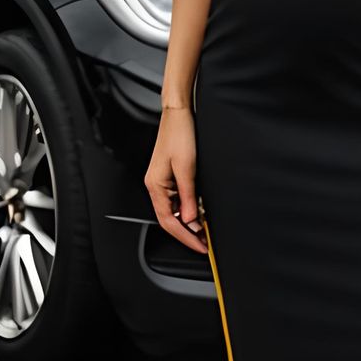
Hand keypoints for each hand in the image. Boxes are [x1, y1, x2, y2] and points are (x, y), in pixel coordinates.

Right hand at [145, 105, 208, 253]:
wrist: (179, 113)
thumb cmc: (180, 134)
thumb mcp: (187, 168)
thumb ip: (188, 196)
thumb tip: (190, 219)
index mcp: (156, 186)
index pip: (169, 222)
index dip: (185, 237)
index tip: (200, 246)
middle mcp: (156, 186)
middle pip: (170, 220)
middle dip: (187, 234)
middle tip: (204, 244)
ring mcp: (163, 182)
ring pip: (174, 211)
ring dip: (189, 223)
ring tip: (205, 232)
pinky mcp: (170, 177)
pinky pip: (178, 201)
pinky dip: (189, 211)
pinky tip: (199, 214)